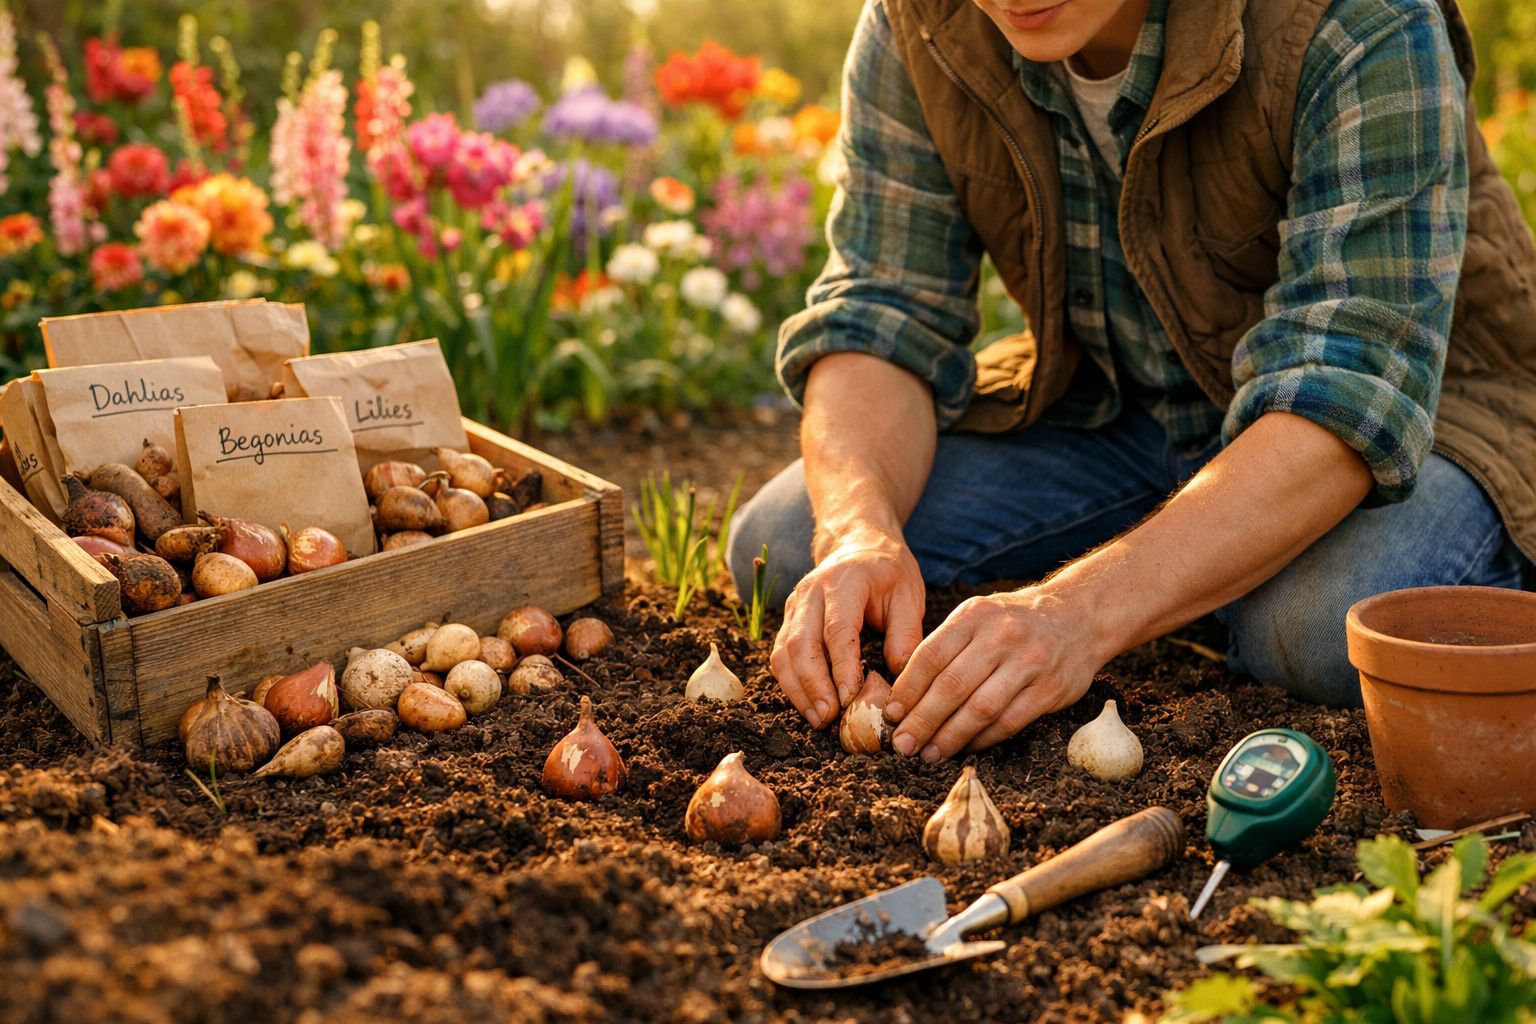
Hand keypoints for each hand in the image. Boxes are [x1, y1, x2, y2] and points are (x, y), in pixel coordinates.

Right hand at [769, 528, 925, 728]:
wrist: (858, 544)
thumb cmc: (888, 571)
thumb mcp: (909, 595)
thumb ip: (906, 635)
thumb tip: (899, 679)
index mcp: (844, 582)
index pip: (837, 629)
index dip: (841, 667)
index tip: (851, 698)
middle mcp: (811, 593)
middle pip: (801, 643)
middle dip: (812, 685)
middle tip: (828, 717)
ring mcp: (794, 606)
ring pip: (783, 653)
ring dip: (797, 690)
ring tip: (818, 719)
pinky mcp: (788, 620)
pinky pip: (780, 656)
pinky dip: (791, 684)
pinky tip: (809, 705)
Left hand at [884, 587, 1107, 759]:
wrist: (1078, 616)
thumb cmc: (1013, 621)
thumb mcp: (977, 616)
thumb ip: (945, 647)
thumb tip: (903, 693)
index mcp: (975, 615)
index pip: (931, 655)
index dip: (907, 689)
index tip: (891, 714)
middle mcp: (1001, 636)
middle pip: (952, 685)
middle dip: (923, 720)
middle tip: (903, 745)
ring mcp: (1029, 663)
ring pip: (980, 708)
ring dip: (950, 737)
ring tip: (929, 754)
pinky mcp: (1050, 689)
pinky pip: (1009, 722)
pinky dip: (983, 739)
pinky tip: (965, 748)